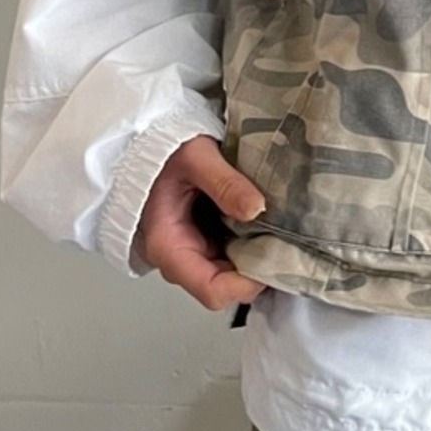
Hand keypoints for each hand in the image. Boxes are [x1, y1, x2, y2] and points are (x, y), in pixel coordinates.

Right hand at [135, 135, 266, 310]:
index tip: (275, 260)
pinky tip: (265, 220)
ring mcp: (191, 247)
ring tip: (280, 228)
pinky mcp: (201, 236)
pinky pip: (229, 251)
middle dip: (257, 268)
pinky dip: (250, 241)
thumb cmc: (160, 149)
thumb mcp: (196, 157)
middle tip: (287, 242)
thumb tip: (256, 209)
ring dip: (256, 254)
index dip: (248, 284)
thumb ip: (225, 183)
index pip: (213, 291)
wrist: (143, 139)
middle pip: (225, 285)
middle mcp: (179, 255)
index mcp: (169, 246)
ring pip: (230, 270)